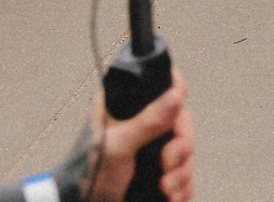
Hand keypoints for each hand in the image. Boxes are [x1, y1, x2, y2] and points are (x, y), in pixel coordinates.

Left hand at [86, 70, 193, 201]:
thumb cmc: (86, 176)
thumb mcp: (116, 147)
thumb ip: (146, 122)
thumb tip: (176, 96)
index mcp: (128, 108)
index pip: (161, 83)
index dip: (176, 91)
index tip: (176, 112)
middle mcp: (143, 124)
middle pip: (182, 122)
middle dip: (181, 147)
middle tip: (166, 162)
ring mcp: (153, 150)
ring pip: (186, 152)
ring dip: (181, 173)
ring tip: (164, 187)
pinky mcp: (160, 173)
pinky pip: (185, 175)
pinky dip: (182, 187)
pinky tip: (170, 196)